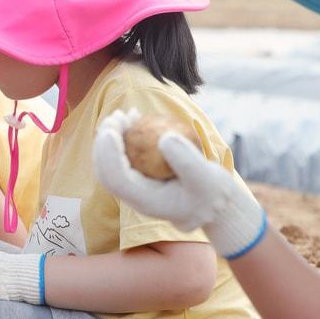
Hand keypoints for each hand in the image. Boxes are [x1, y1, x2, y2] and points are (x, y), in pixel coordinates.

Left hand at [93, 108, 266, 258]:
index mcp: (145, 201)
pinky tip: (135, 117)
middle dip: (105, 142)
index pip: (116, 179)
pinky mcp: (140, 177)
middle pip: (107, 171)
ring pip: (111, 163)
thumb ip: (187, 161)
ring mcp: (135, 188)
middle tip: (117, 116)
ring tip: (125, 114)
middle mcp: (135, 197)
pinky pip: (125, 156)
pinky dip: (125, 137)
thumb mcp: (207, 178)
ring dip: (112, 138)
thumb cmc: (212, 193)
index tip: (112, 129)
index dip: (108, 154)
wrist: (214, 204)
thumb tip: (163, 138)